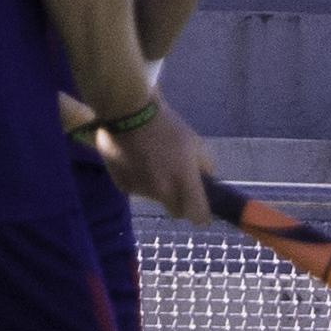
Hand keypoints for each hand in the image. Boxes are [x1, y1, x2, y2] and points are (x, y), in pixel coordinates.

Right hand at [98, 103, 210, 221]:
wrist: (128, 114)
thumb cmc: (168, 126)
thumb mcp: (195, 142)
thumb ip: (205, 166)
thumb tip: (207, 180)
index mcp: (184, 182)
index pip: (198, 216)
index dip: (202, 214)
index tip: (203, 209)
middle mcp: (162, 192)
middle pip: (176, 211)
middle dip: (180, 202)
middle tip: (179, 184)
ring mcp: (141, 191)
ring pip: (156, 199)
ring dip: (159, 189)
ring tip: (154, 163)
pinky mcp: (123, 187)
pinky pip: (138, 190)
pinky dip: (140, 181)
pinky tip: (138, 161)